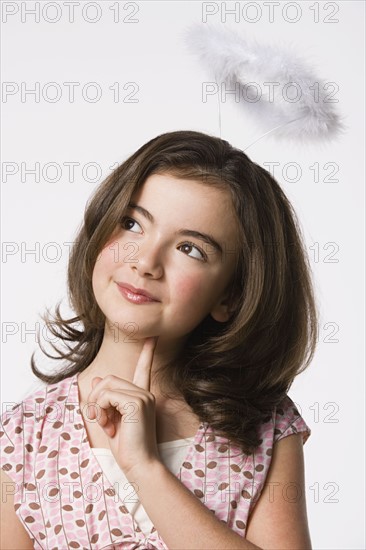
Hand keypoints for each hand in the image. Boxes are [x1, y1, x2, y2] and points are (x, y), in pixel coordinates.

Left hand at [86, 337, 160, 478]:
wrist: (140, 465)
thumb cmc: (127, 448)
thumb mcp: (111, 420)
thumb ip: (105, 399)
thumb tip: (95, 379)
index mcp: (142, 396)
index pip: (143, 369)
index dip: (147, 353)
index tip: (153, 337)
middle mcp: (145, 393)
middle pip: (109, 379)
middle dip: (97, 398)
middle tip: (102, 420)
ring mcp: (142, 396)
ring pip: (106, 385)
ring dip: (97, 405)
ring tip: (105, 423)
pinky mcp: (136, 402)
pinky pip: (106, 395)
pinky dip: (101, 409)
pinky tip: (109, 425)